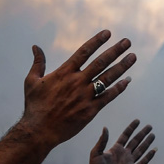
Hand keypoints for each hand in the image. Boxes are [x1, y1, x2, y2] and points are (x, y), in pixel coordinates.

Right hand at [20, 30, 136, 146]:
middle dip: (115, 51)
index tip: (108, 33)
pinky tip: (127, 81)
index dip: (97, 41)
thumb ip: (37, 63)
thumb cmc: (34, 107)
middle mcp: (77, 82)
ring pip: (108, 78)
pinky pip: (108, 97)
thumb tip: (35, 47)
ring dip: (122, 67)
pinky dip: (119, 88)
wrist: (39, 131)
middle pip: (101, 62)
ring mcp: (85, 96)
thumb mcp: (31, 81)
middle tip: (127, 42)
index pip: (84, 52)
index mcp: (64, 73)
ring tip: (132, 57)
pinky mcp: (90, 110)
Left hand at [87, 120, 156, 163]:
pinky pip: (142, 163)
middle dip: (142, 134)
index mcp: (115, 149)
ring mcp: (128, 163)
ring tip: (153, 135)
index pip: (125, 136)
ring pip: (140, 150)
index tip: (137, 121)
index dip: (131, 128)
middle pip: (135, 141)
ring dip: (147, 143)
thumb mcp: (96, 152)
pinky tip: (154, 150)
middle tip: (149, 126)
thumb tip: (105, 127)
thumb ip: (102, 141)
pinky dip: (148, 157)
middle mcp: (123, 155)